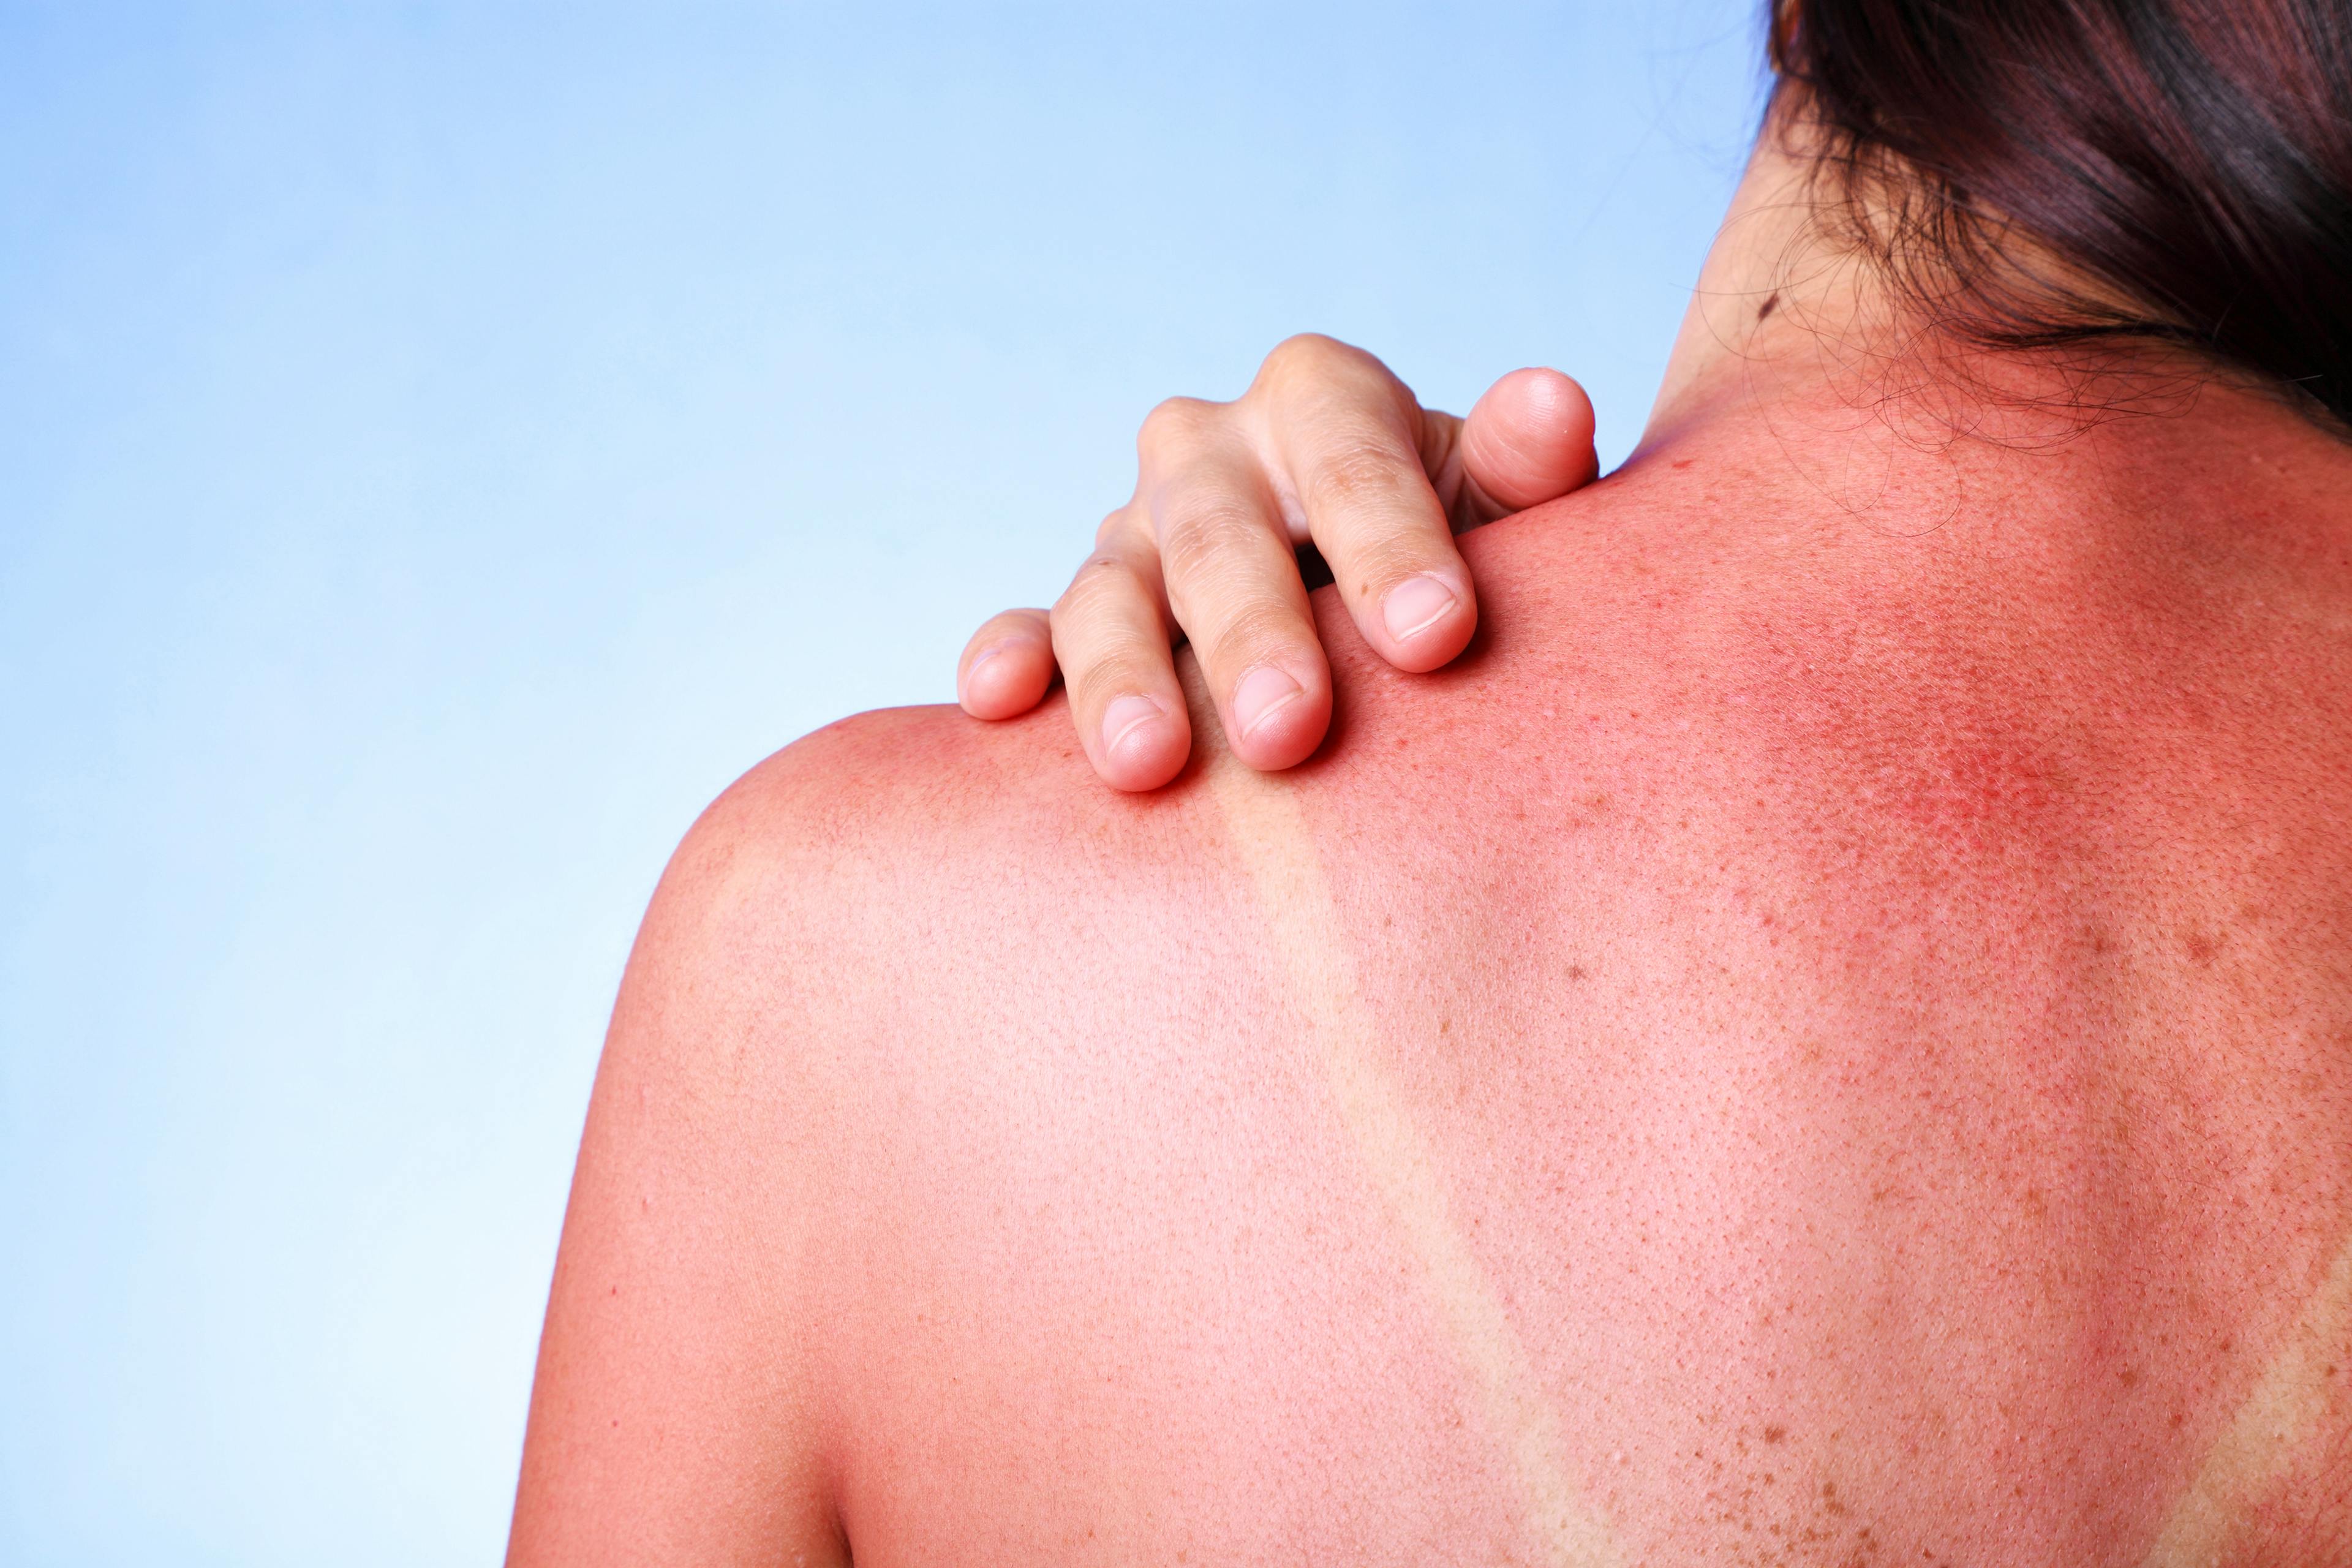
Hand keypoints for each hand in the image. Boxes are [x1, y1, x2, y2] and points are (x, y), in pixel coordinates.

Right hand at [956, 334, 1601, 790]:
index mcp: (1321, 400)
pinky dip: (1010, 658)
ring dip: (1121, 676)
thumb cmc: (1463, 562)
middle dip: (1253, 633)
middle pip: (1221, 532)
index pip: (1350, 453)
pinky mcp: (1080, 616)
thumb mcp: (1512, 512)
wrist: (1388, 619)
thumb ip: (1526, 469)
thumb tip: (1555, 409)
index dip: (1391, 541)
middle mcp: (1211, 453)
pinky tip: (998, 702)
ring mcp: (1134, 536)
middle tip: (1289, 734)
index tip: (1438, 639)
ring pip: (1110, 590)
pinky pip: (1033, 630)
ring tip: (1147, 766)